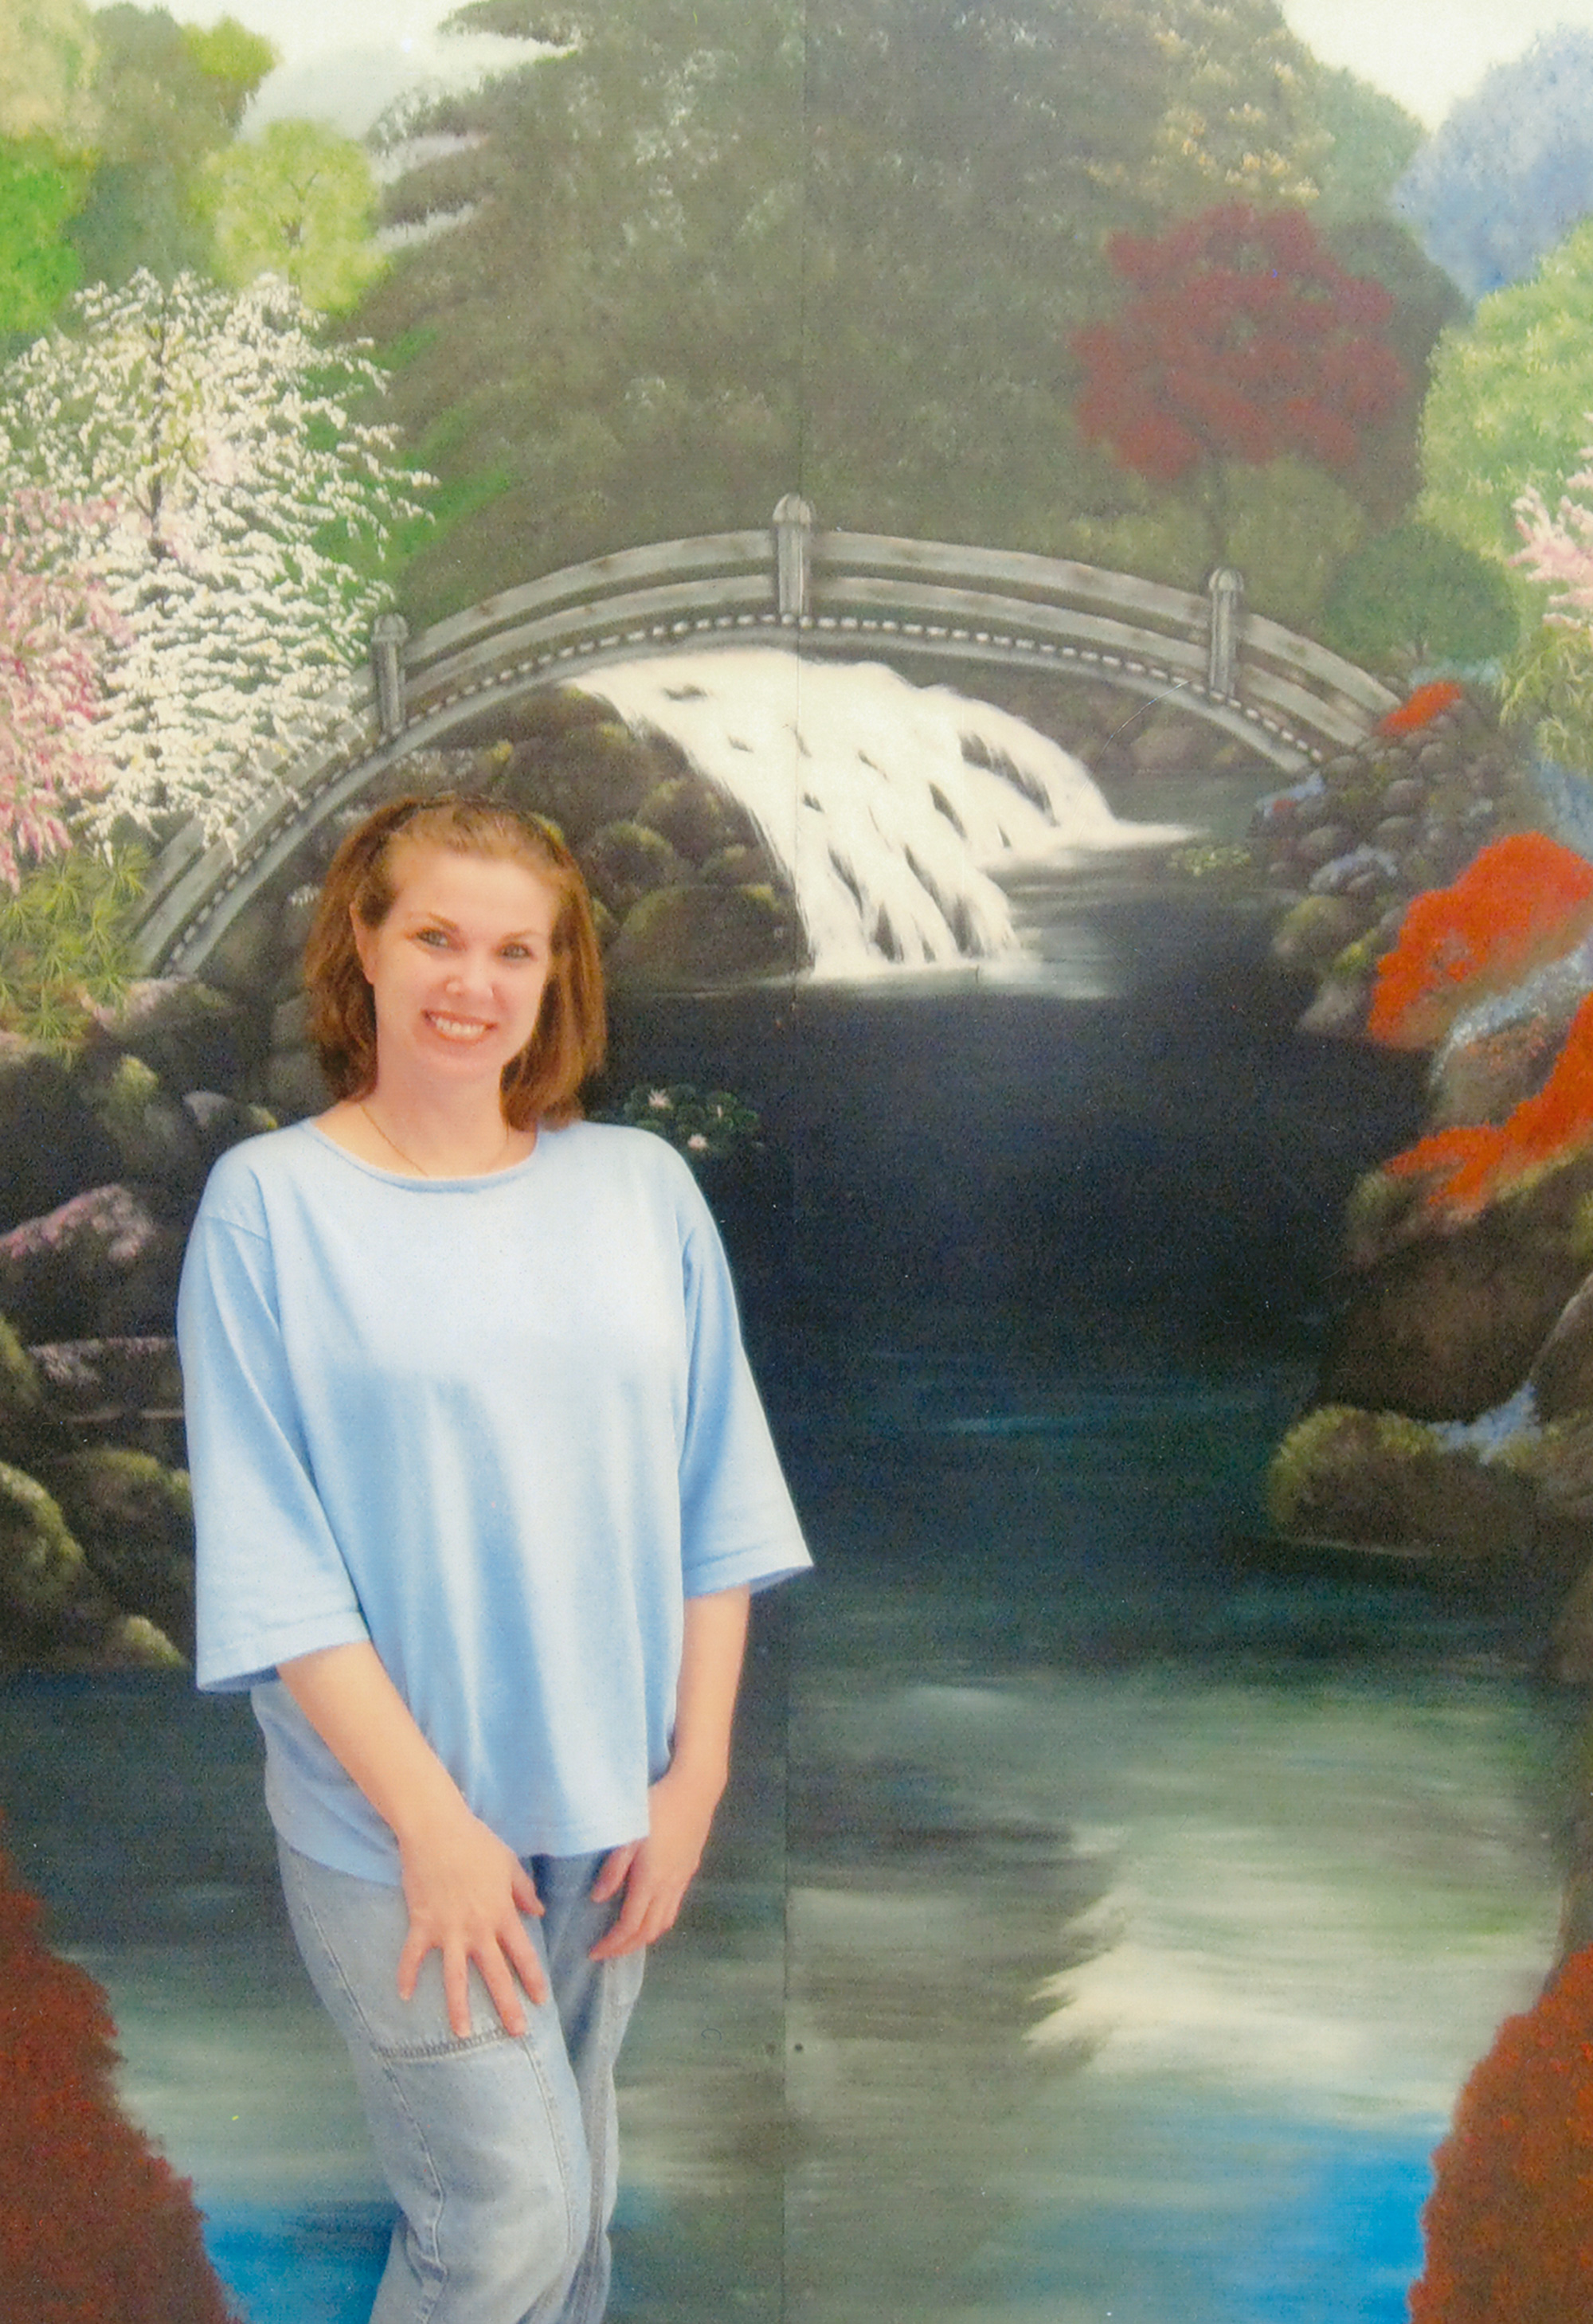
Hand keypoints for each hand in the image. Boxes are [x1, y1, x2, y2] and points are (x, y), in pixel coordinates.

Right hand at [395, 1807, 546, 2037]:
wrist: (437, 1830)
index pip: (523, 1953)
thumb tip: (539, 1912)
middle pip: (495, 1974)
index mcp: (501, 1913)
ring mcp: (448, 1930)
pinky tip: (403, 1996)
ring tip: (462, 2035)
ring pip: (455, 1977)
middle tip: (517, 2033)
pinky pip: (411, 1956)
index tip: (541, 2001)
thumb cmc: (476, 1843)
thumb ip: (524, 1891)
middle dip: (507, 2006)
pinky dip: (405, 1975)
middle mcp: (477, 1928)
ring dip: (458, 2007)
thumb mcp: (509, 1864)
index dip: (534, 1979)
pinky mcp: (422, 1924)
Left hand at [587, 1763, 722, 1959]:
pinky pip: (674, 1907)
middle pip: (648, 1931)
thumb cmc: (657, 1807)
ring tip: (627, 1938)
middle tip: (607, 1952)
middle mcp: (668, 1887)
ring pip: (664, 1922)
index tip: (594, 1952)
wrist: (695, 1791)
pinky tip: (651, 1912)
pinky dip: (659, 1921)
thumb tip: (597, 1899)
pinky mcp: (689, 1870)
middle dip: (626, 1947)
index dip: (612, 1944)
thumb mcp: (628, 1834)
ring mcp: (682, 1880)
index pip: (629, 1925)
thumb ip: (614, 1869)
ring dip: (644, 1937)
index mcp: (650, 1881)